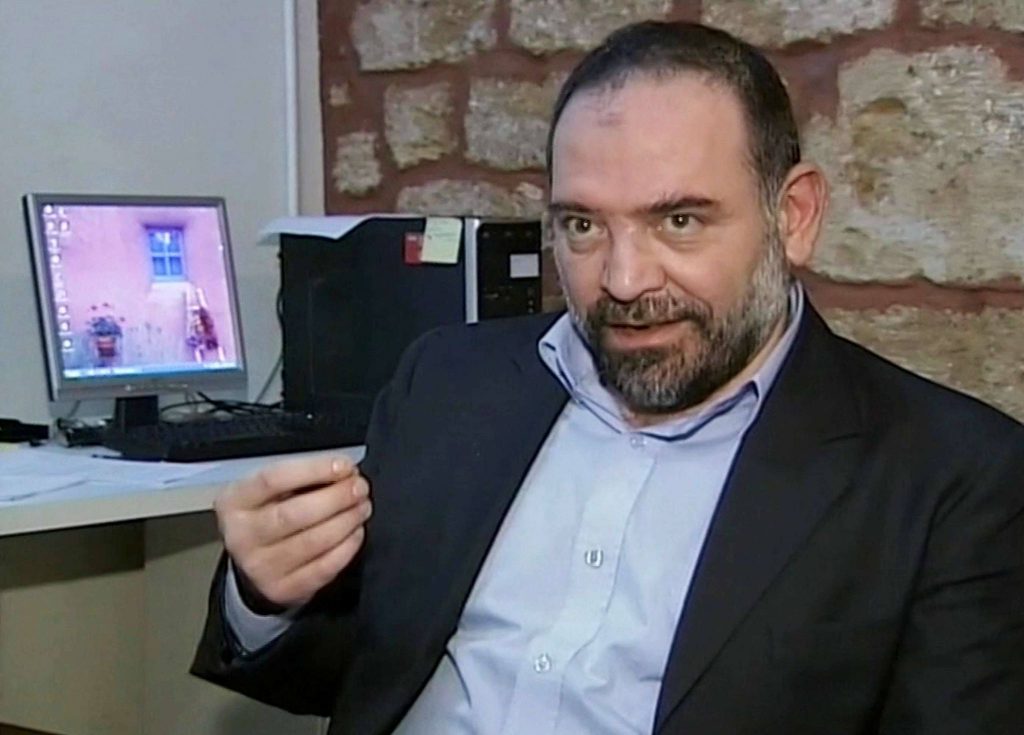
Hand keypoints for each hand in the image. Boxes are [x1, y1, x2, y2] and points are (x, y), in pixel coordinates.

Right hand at [214, 454, 370, 609]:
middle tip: (359, 488)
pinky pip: (323, 568)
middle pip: (295, 513)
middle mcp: (242, 537)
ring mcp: (261, 567)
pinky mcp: (283, 590)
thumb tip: (343, 472)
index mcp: (235, 502)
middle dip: (336, 498)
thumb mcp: (267, 491)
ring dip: (347, 520)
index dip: (314, 470)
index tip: (343, 465)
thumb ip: (300, 478)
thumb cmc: (266, 515)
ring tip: (362, 507)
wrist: (251, 564)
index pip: (274, 480)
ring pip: (313, 542)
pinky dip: (347, 548)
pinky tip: (356, 532)